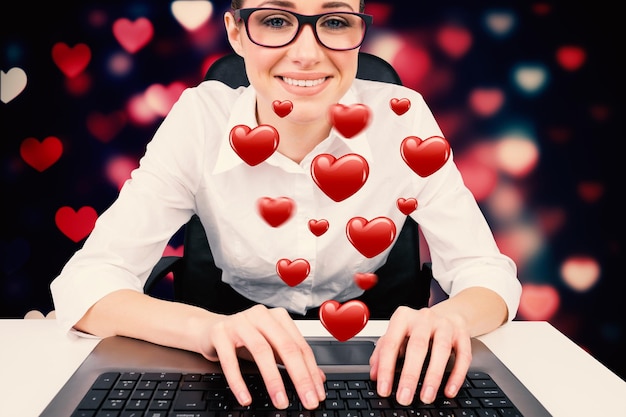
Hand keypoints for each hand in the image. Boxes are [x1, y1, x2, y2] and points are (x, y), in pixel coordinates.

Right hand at [199, 304, 326, 409]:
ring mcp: (240, 322)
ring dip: (273, 380)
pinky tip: (246, 398)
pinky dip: (239, 382)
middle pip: (286, 347)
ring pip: (261, 351)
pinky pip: (230, 360)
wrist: (208, 329)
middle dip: (299, 377)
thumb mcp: (271, 347)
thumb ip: (294, 359)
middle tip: (307, 400)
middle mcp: (261, 315)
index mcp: (278, 317)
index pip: (300, 346)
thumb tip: (318, 379)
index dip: (311, 371)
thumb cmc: (244, 339)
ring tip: (280, 401)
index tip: (317, 393)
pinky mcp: (220, 333)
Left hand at [368, 305, 471, 404]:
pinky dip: (456, 375)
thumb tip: (375, 374)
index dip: (386, 368)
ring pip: (441, 350)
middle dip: (410, 375)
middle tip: (404, 397)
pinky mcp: (462, 334)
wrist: (446, 315)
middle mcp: (424, 318)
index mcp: (403, 317)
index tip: (384, 389)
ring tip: (426, 397)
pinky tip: (449, 391)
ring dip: (433, 377)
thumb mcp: (397, 335)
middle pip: (417, 346)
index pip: (391, 343)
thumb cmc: (417, 329)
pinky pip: (463, 356)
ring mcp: (445, 325)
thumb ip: (383, 353)